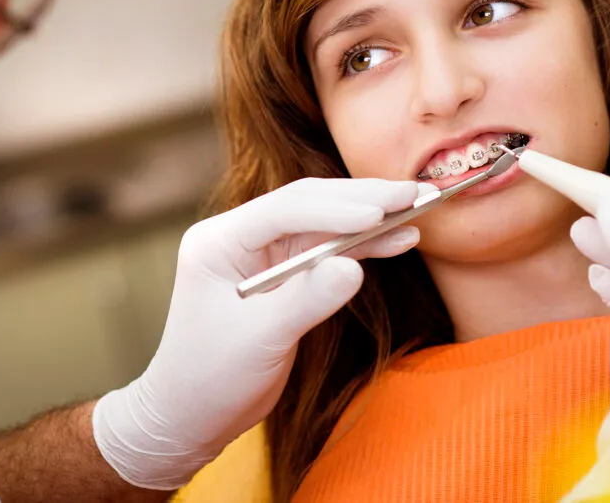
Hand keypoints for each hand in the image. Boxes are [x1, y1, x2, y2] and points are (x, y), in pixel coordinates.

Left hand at [92, 177, 432, 489]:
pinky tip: (398, 239)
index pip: (282, 210)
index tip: (378, 213)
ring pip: (323, 224)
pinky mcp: (283, 274)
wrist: (191, 415)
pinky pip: (327, 251)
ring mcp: (262, 254)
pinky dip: (362, 247)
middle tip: (413, 194)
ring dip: (370, 218)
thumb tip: (353, 268)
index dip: (333, 209)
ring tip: (418, 208)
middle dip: (361, 200)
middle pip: (307, 205)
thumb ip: (305, 300)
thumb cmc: (210, 378)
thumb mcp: (259, 340)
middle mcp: (239, 237)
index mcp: (218, 241)